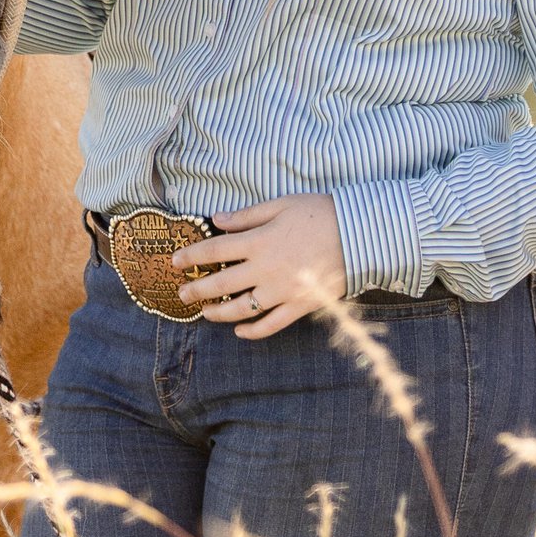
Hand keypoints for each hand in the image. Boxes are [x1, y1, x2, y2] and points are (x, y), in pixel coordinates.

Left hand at [176, 195, 346, 339]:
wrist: (359, 234)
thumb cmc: (320, 213)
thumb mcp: (281, 205)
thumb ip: (246, 216)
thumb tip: (216, 219)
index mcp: (258, 241)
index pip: (215, 250)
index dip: (192, 256)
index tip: (176, 262)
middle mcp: (265, 269)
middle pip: (222, 283)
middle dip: (197, 290)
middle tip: (182, 294)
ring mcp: (282, 290)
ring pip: (242, 308)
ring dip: (219, 313)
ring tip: (206, 313)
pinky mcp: (300, 305)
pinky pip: (271, 324)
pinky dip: (253, 331)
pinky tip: (240, 331)